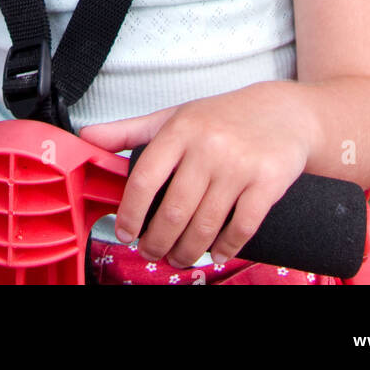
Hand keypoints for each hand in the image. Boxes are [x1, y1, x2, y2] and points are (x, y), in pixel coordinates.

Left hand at [79, 84, 314, 267]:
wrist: (284, 113)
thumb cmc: (222, 117)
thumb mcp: (174, 116)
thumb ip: (129, 131)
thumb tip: (86, 138)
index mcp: (180, 129)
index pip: (144, 179)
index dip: (131, 214)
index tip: (126, 232)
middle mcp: (208, 145)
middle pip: (173, 211)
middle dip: (157, 242)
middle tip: (152, 252)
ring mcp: (238, 165)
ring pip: (204, 225)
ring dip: (187, 251)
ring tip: (179, 257)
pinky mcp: (267, 183)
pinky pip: (240, 228)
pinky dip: (224, 248)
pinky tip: (215, 252)